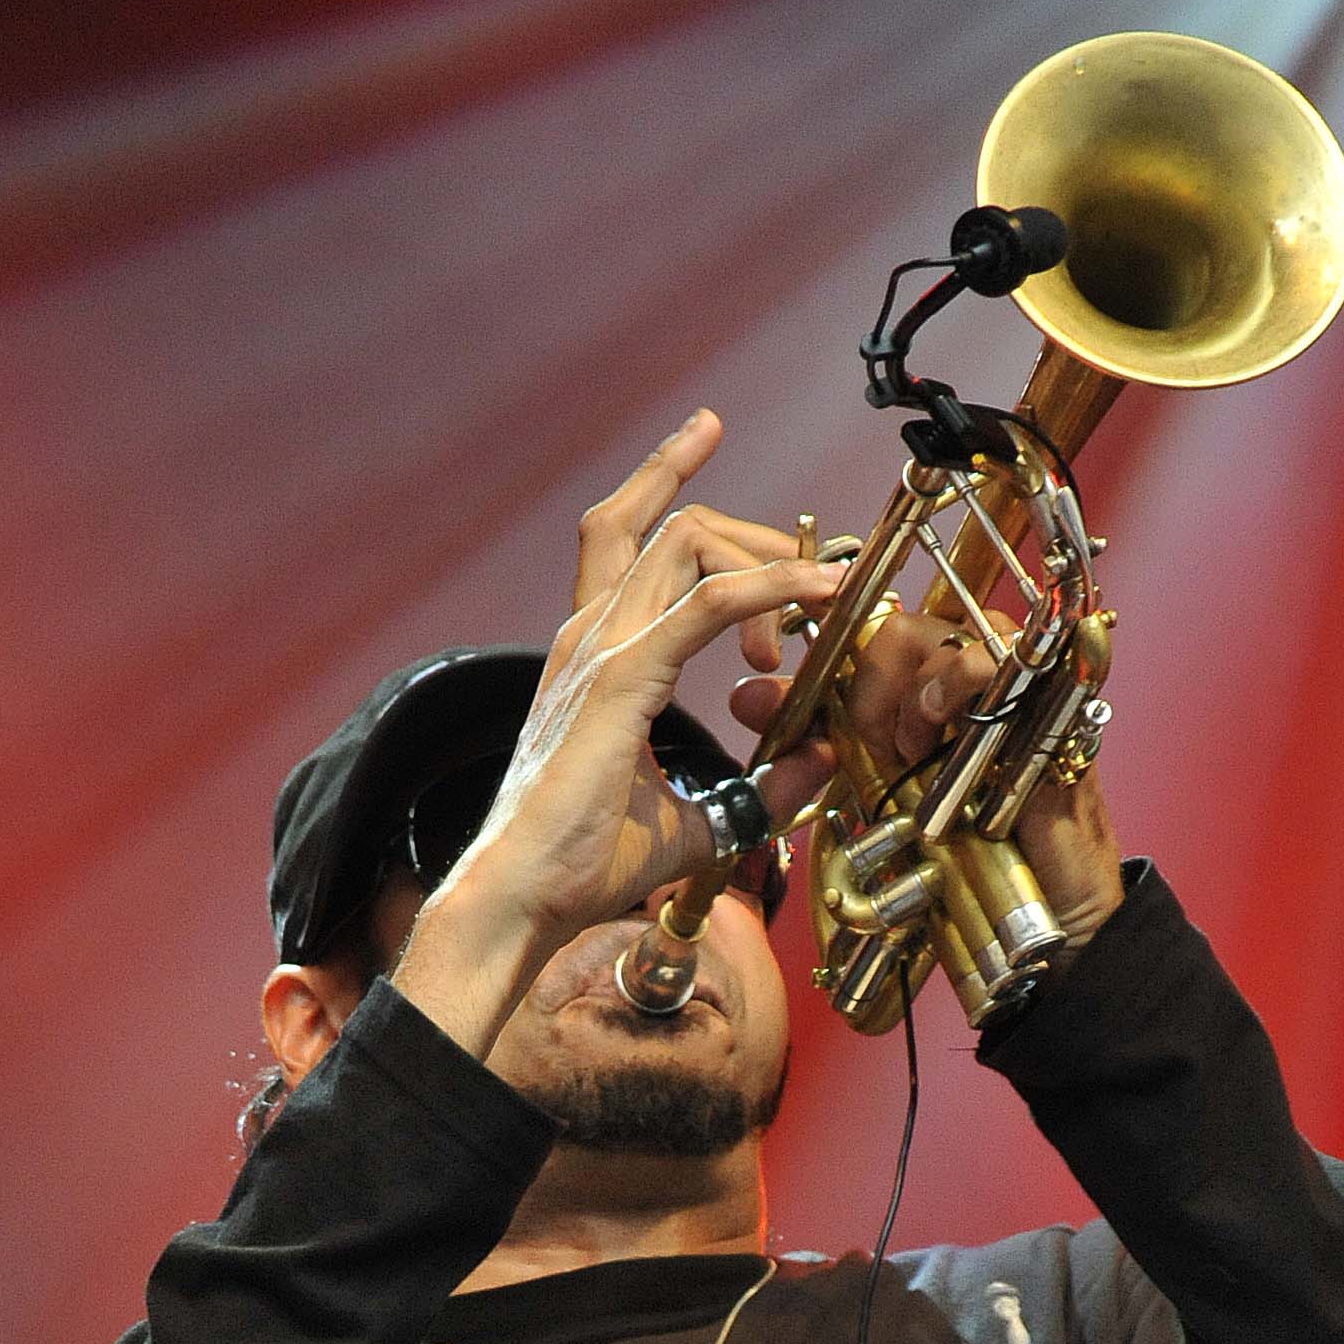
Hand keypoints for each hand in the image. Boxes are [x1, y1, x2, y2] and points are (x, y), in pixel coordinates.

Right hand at [395, 413, 837, 1053]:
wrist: (525, 898)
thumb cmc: (584, 868)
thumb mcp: (697, 819)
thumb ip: (759, 790)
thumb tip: (817, 763)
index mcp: (590, 654)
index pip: (626, 535)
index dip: (670, 481)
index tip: (713, 445)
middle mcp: (589, 635)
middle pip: (668, 525)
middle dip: (754, 536)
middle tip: (817, 581)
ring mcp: (598, 650)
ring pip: (688, 541)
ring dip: (768, 558)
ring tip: (818, 600)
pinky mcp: (621, 680)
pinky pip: (708, 603)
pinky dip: (772, 588)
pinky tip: (818, 595)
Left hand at [729, 595, 1127, 962]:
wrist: (1045, 905)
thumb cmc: (966, 849)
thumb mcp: (877, 787)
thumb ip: (818, 741)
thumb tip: (746, 696)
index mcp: (930, 677)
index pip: (864, 624)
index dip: (817, 649)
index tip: (778, 685)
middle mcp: (968, 662)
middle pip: (890, 624)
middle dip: (858, 689)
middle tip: (870, 746)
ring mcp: (1009, 671)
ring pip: (927, 632)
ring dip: (897, 695)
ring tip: (907, 750)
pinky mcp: (1041, 692)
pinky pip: (980, 655)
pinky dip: (941, 694)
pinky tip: (933, 741)